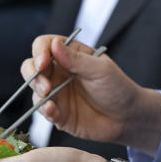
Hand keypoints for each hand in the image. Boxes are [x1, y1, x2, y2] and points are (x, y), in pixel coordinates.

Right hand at [23, 35, 160, 153]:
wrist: (128, 117)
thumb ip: (76, 59)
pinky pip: (43, 111)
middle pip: (31, 66)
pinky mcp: (58, 113)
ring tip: (49, 99)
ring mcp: (57, 93)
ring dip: (37, 93)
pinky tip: (53, 111)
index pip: (44, 45)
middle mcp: (59, 72)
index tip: (43, 62)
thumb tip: (54, 44)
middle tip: (45, 85)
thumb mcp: (101, 69)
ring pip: (34, 89)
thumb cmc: (118, 88)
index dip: (39, 52)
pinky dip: (44, 111)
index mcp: (70, 54)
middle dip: (32, 74)